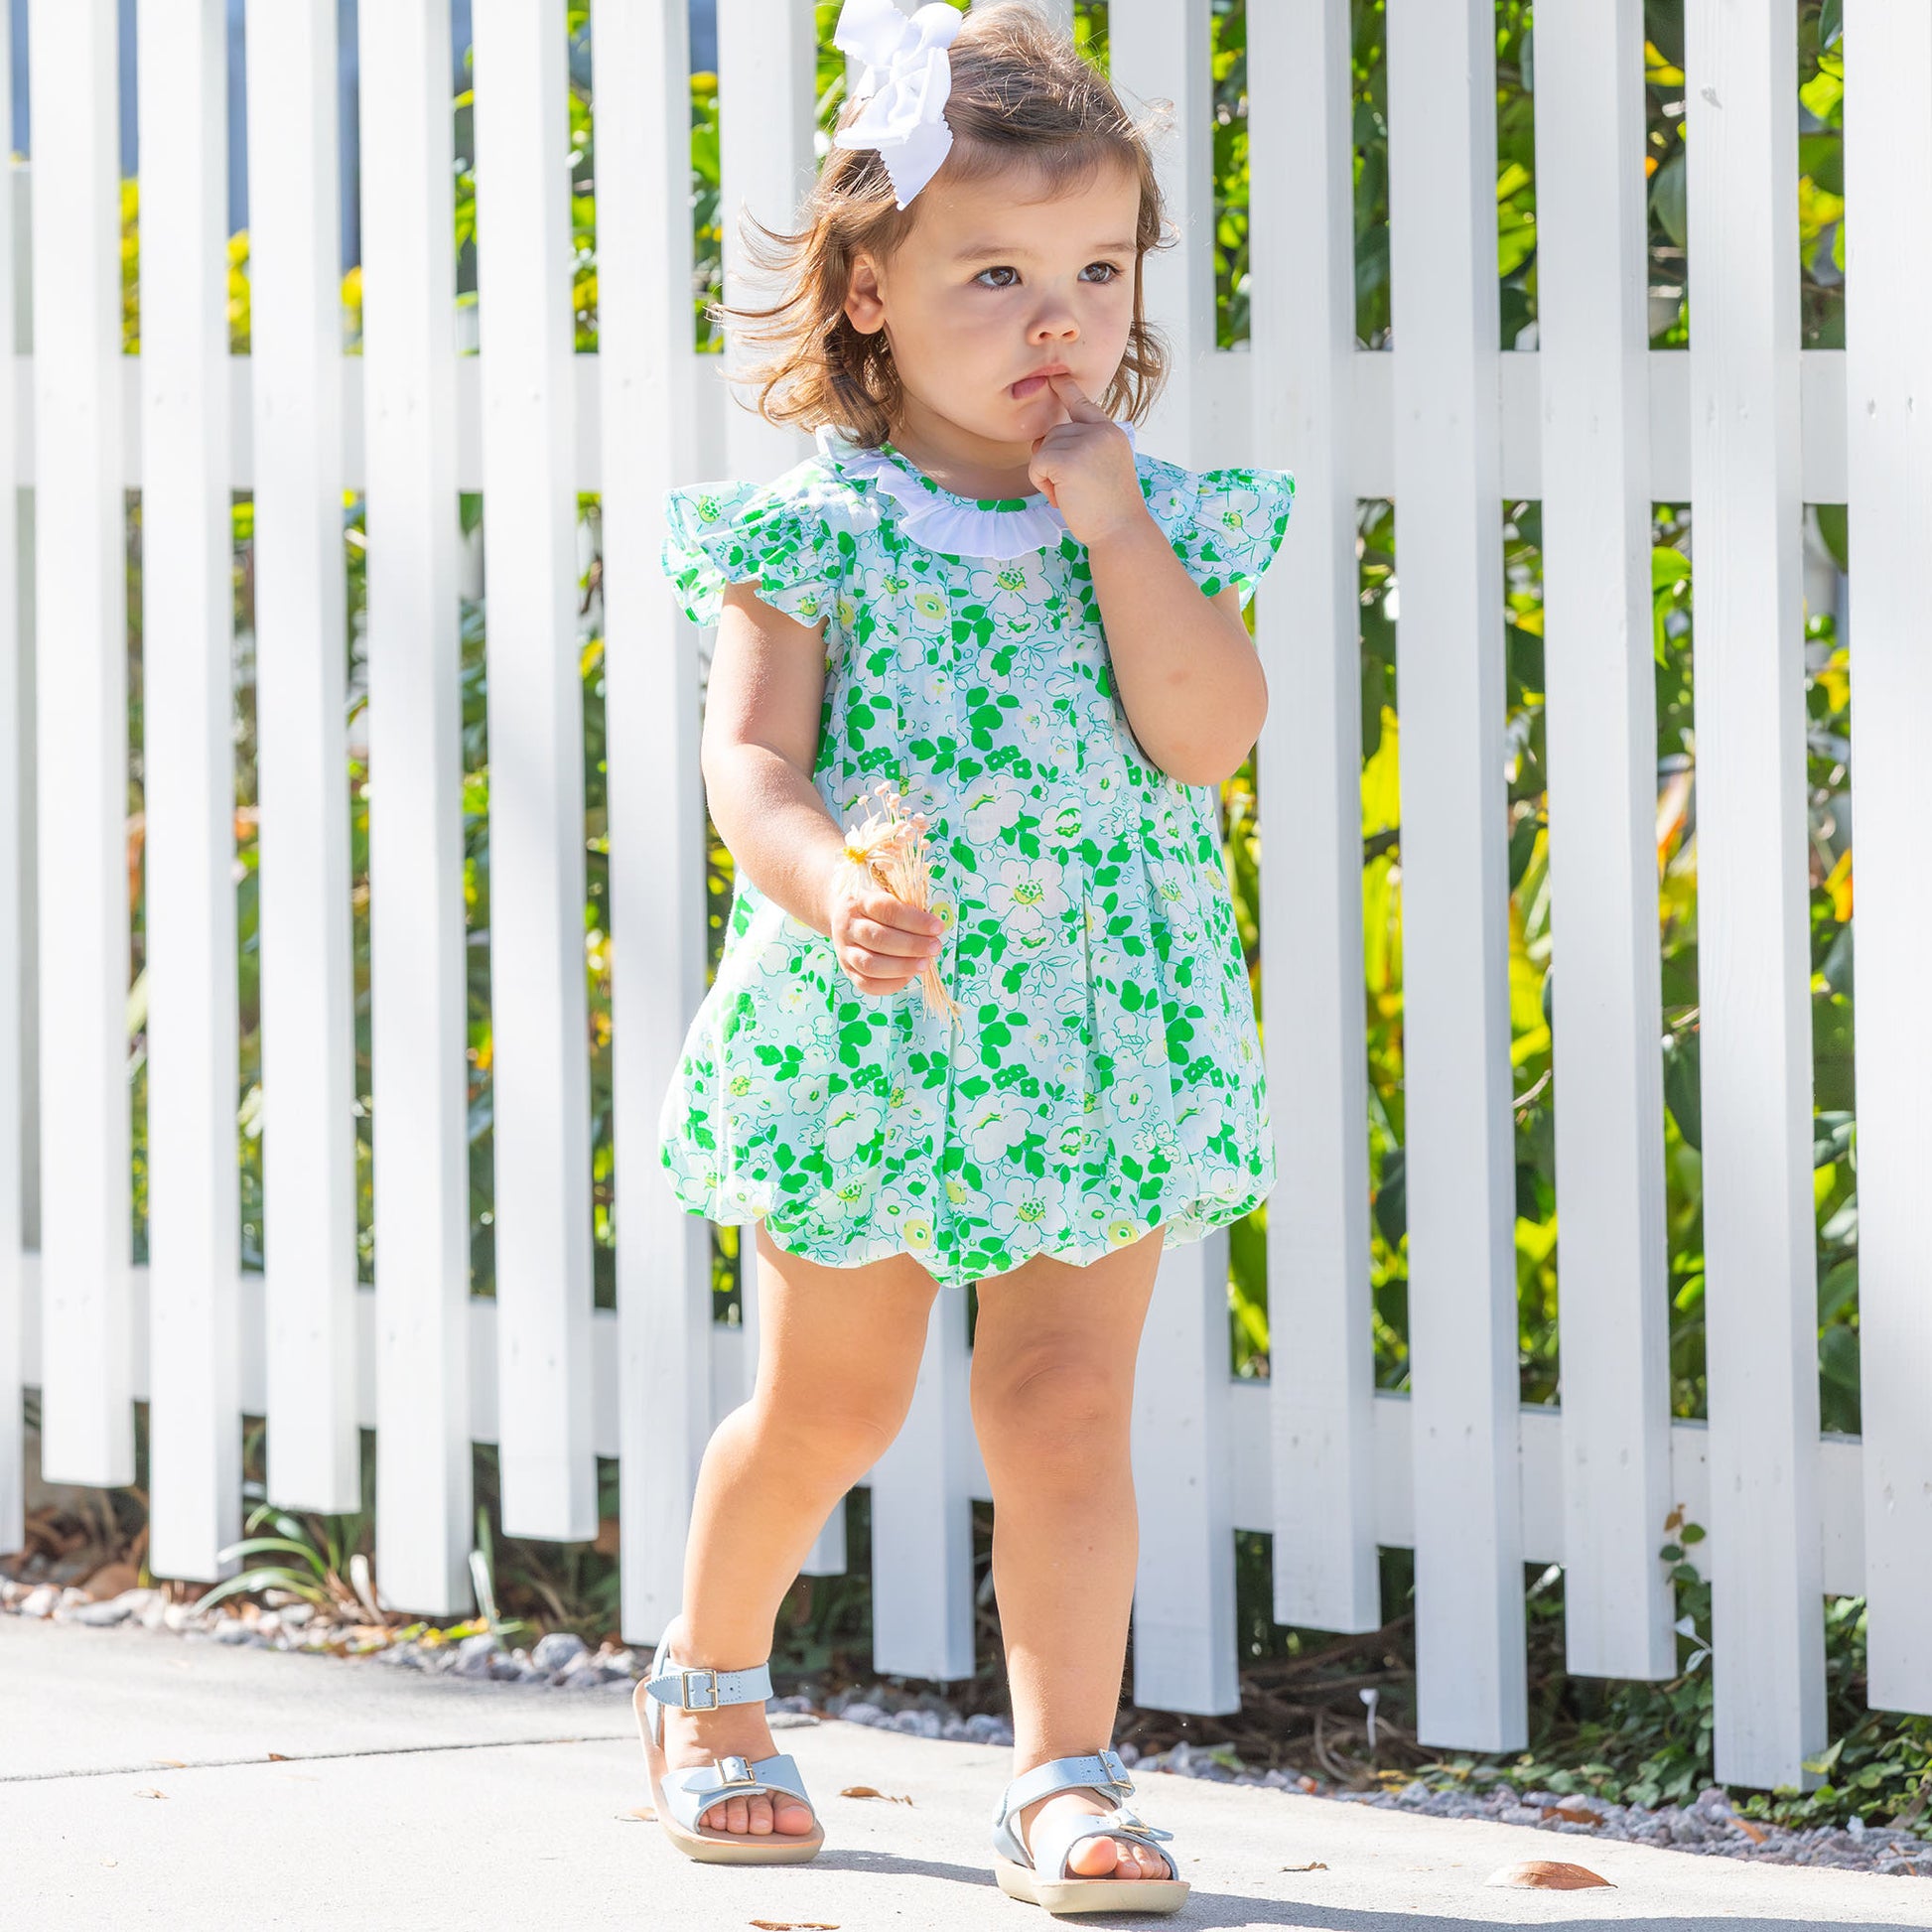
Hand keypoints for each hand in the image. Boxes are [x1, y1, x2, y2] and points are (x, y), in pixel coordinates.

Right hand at [824, 858, 943, 997]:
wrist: (846, 917)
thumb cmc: (877, 905)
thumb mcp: (888, 892)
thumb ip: (907, 904)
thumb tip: (933, 925)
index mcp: (859, 901)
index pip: (885, 909)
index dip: (914, 920)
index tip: (938, 927)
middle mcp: (847, 927)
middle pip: (878, 938)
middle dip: (912, 945)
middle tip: (935, 947)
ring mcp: (845, 951)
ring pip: (871, 964)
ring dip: (902, 967)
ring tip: (925, 964)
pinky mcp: (848, 971)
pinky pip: (867, 984)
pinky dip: (891, 984)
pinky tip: (909, 976)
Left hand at [1028, 374, 1149, 547]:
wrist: (1120, 531)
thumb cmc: (1109, 509)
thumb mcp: (1101, 469)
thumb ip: (1081, 449)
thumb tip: (1042, 441)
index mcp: (1110, 432)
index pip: (1084, 405)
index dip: (1067, 390)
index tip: (1055, 377)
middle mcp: (1100, 432)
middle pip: (1054, 434)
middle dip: (1053, 463)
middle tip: (1076, 490)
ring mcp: (1085, 444)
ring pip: (1042, 449)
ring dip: (1048, 476)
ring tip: (1072, 494)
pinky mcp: (1068, 460)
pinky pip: (1036, 464)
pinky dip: (1042, 483)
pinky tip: (1062, 498)